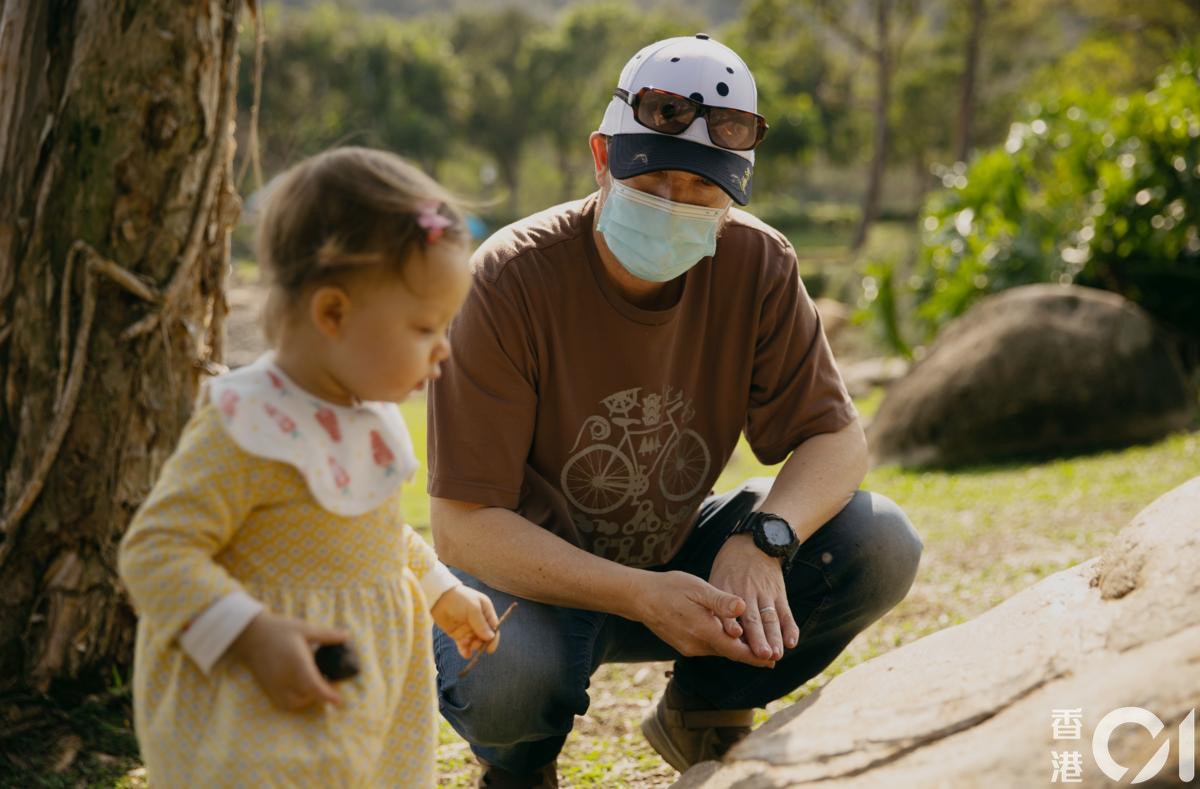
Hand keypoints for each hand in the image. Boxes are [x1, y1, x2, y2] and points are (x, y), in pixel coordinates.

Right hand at [228, 611, 347, 709]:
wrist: (251, 634)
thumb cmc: (279, 629)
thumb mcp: (305, 628)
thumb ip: (327, 635)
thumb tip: (347, 636)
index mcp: (297, 664)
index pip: (315, 686)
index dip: (328, 696)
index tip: (339, 701)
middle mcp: (285, 678)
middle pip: (308, 697)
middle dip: (321, 695)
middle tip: (330, 682)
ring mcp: (275, 685)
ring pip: (295, 703)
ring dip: (309, 699)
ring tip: (316, 685)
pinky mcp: (267, 688)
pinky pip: (283, 702)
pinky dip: (295, 701)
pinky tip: (301, 689)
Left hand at [431, 585, 499, 658]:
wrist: (439, 598)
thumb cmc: (459, 599)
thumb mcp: (473, 608)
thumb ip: (481, 623)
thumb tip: (491, 637)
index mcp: (485, 611)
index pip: (493, 627)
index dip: (493, 638)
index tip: (490, 648)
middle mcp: (478, 621)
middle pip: (485, 636)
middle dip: (482, 643)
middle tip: (476, 645)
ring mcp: (468, 628)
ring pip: (475, 642)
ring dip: (474, 646)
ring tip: (469, 646)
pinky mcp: (458, 634)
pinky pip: (464, 645)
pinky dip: (465, 651)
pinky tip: (466, 654)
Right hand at [634, 570, 775, 667]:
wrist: (640, 598)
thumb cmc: (670, 588)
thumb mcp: (698, 589)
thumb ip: (721, 601)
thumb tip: (743, 607)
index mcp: (704, 631)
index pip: (736, 650)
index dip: (756, 656)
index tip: (773, 660)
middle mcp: (697, 645)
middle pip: (729, 653)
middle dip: (749, 655)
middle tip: (770, 658)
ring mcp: (689, 647)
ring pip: (719, 651)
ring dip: (735, 650)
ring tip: (754, 648)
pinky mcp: (683, 645)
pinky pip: (707, 648)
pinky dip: (721, 645)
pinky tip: (728, 638)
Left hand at [710, 533, 799, 661]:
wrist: (752, 543)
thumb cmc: (729, 568)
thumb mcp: (715, 580)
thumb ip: (713, 605)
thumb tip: (707, 630)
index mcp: (727, 590)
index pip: (727, 609)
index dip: (730, 623)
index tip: (734, 636)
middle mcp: (747, 592)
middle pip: (753, 618)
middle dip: (758, 638)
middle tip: (761, 655)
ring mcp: (765, 593)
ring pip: (771, 617)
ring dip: (774, 637)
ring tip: (776, 655)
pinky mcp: (779, 593)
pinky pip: (786, 612)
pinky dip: (790, 628)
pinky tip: (791, 642)